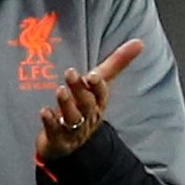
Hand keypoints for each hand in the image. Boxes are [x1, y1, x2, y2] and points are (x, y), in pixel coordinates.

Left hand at [36, 38, 143, 159]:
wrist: (69, 142)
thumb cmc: (85, 107)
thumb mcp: (99, 85)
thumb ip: (116, 63)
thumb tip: (140, 42)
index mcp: (98, 103)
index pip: (101, 94)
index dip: (98, 86)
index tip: (93, 75)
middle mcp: (88, 117)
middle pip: (86, 104)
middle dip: (79, 89)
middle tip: (70, 73)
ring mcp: (73, 130)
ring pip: (72, 118)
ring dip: (66, 104)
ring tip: (60, 90)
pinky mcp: (58, 139)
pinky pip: (55, 131)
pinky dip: (50, 122)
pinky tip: (44, 111)